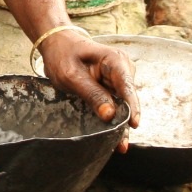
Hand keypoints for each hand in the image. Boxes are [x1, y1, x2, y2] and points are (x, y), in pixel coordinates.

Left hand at [39, 30, 140, 151]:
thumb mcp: (71, 75)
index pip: (127, 86)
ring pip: (123, 105)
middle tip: (121, 145)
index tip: (133, 124)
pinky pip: (116, 104)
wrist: (57, 45)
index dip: (132, 107)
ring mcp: (119, 79)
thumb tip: (109, 114)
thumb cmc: (63, 55)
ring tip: (119, 147)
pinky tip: (114, 137)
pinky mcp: (113, 87)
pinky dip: (114, 119)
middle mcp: (122, 69)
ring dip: (120, 124)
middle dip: (125, 121)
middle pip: (128, 99)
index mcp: (115, 60)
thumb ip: (91, 93)